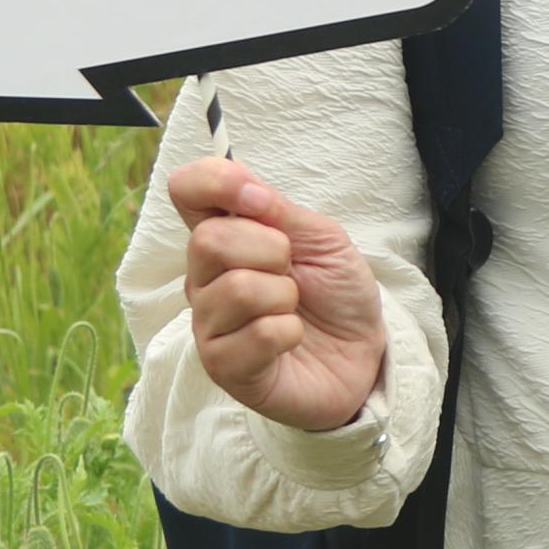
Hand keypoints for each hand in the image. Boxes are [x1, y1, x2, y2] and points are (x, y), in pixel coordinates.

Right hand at [172, 154, 388, 433]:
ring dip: (284, 296)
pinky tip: (290, 339)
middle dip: (271, 249)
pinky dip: (289, 332)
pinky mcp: (222, 366)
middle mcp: (204, 278)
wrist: (361, 353)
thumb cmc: (336, 292)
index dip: (215, 182)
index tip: (258, 199)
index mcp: (225, 235)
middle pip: (208, 240)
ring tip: (292, 308)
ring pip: (237, 290)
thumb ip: (279, 211)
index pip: (187, 190)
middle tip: (291, 270)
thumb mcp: (322, 239)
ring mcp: (209, 324)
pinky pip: (257, 335)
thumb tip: (245, 187)